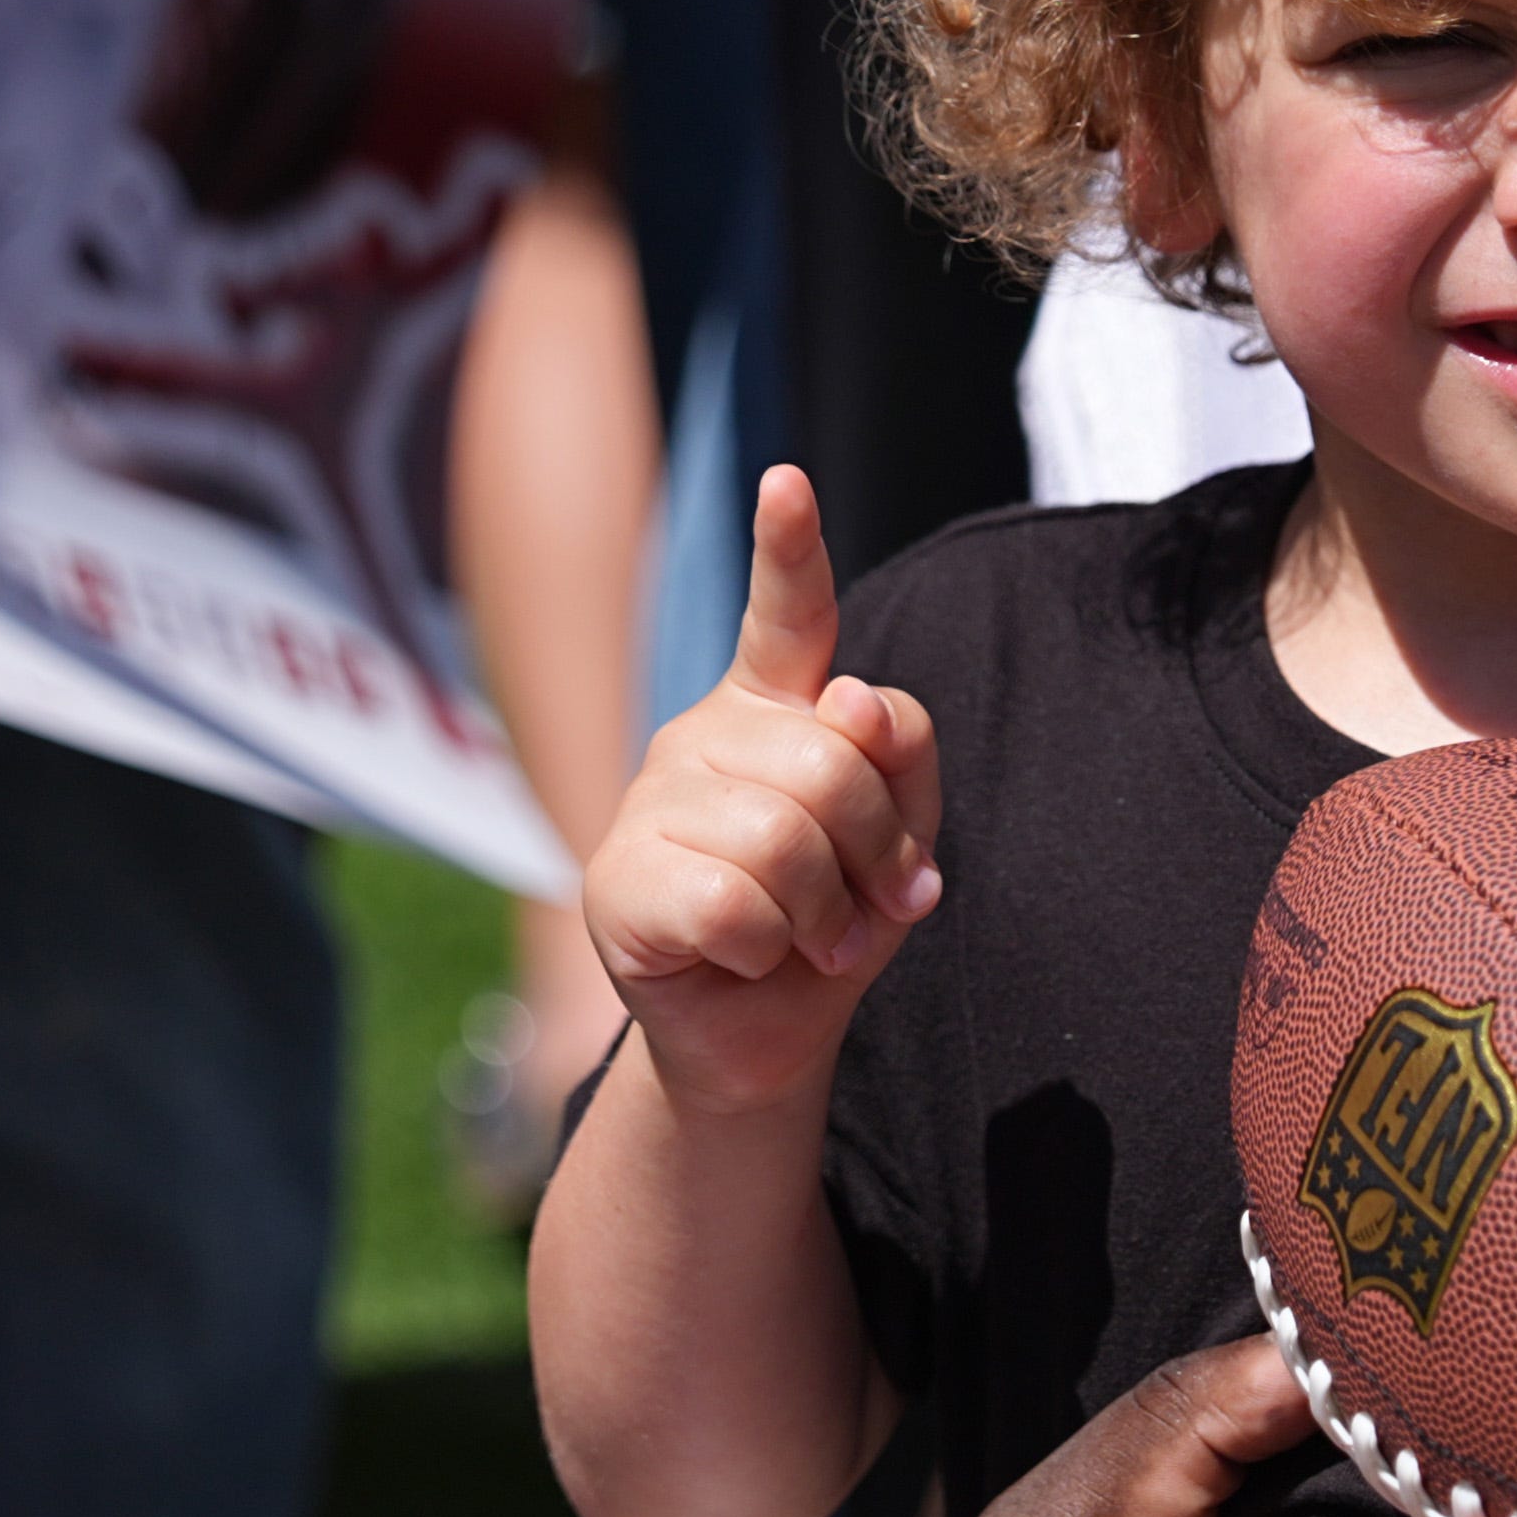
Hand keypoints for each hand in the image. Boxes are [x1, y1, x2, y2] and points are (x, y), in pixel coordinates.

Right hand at [579, 466, 943, 1116]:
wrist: (763, 1034)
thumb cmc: (832, 920)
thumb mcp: (900, 838)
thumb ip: (901, 760)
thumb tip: (853, 709)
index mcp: (775, 707)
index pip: (787, 614)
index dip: (788, 548)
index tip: (787, 481)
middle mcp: (704, 731)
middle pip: (834, 761)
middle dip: (878, 850)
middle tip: (868, 905)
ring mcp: (651, 800)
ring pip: (785, 839)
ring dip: (825, 913)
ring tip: (810, 937)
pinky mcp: (616, 880)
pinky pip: (735, 906)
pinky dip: (768, 951)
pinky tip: (747, 957)